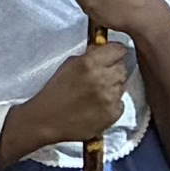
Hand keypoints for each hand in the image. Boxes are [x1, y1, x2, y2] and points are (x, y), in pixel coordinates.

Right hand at [5, 38, 133, 155]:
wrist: (47, 121)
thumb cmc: (54, 92)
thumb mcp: (67, 66)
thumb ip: (88, 56)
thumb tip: (102, 49)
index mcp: (89, 63)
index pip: (119, 50)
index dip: (115, 52)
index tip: (111, 56)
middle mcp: (103, 78)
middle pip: (122, 68)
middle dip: (113, 70)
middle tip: (100, 77)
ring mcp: (110, 97)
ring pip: (122, 85)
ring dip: (112, 87)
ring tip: (96, 94)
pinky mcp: (113, 113)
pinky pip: (121, 102)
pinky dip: (112, 103)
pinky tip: (98, 106)